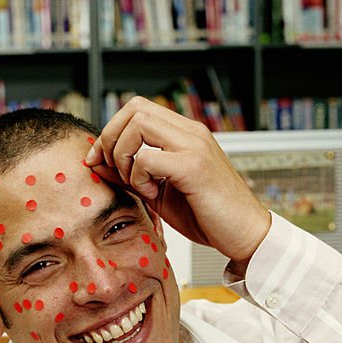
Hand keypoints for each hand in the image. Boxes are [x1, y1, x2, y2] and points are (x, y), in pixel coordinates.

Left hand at [86, 96, 271, 262]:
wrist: (245, 234)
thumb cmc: (207, 215)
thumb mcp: (159, 193)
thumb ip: (130, 176)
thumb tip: (96, 164)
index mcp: (184, 134)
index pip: (137, 109)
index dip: (111, 131)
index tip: (101, 161)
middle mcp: (190, 132)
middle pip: (134, 108)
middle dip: (111, 139)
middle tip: (114, 171)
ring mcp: (194, 146)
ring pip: (139, 124)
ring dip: (124, 156)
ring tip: (138, 184)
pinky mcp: (194, 167)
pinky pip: (148, 159)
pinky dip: (139, 178)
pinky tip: (155, 195)